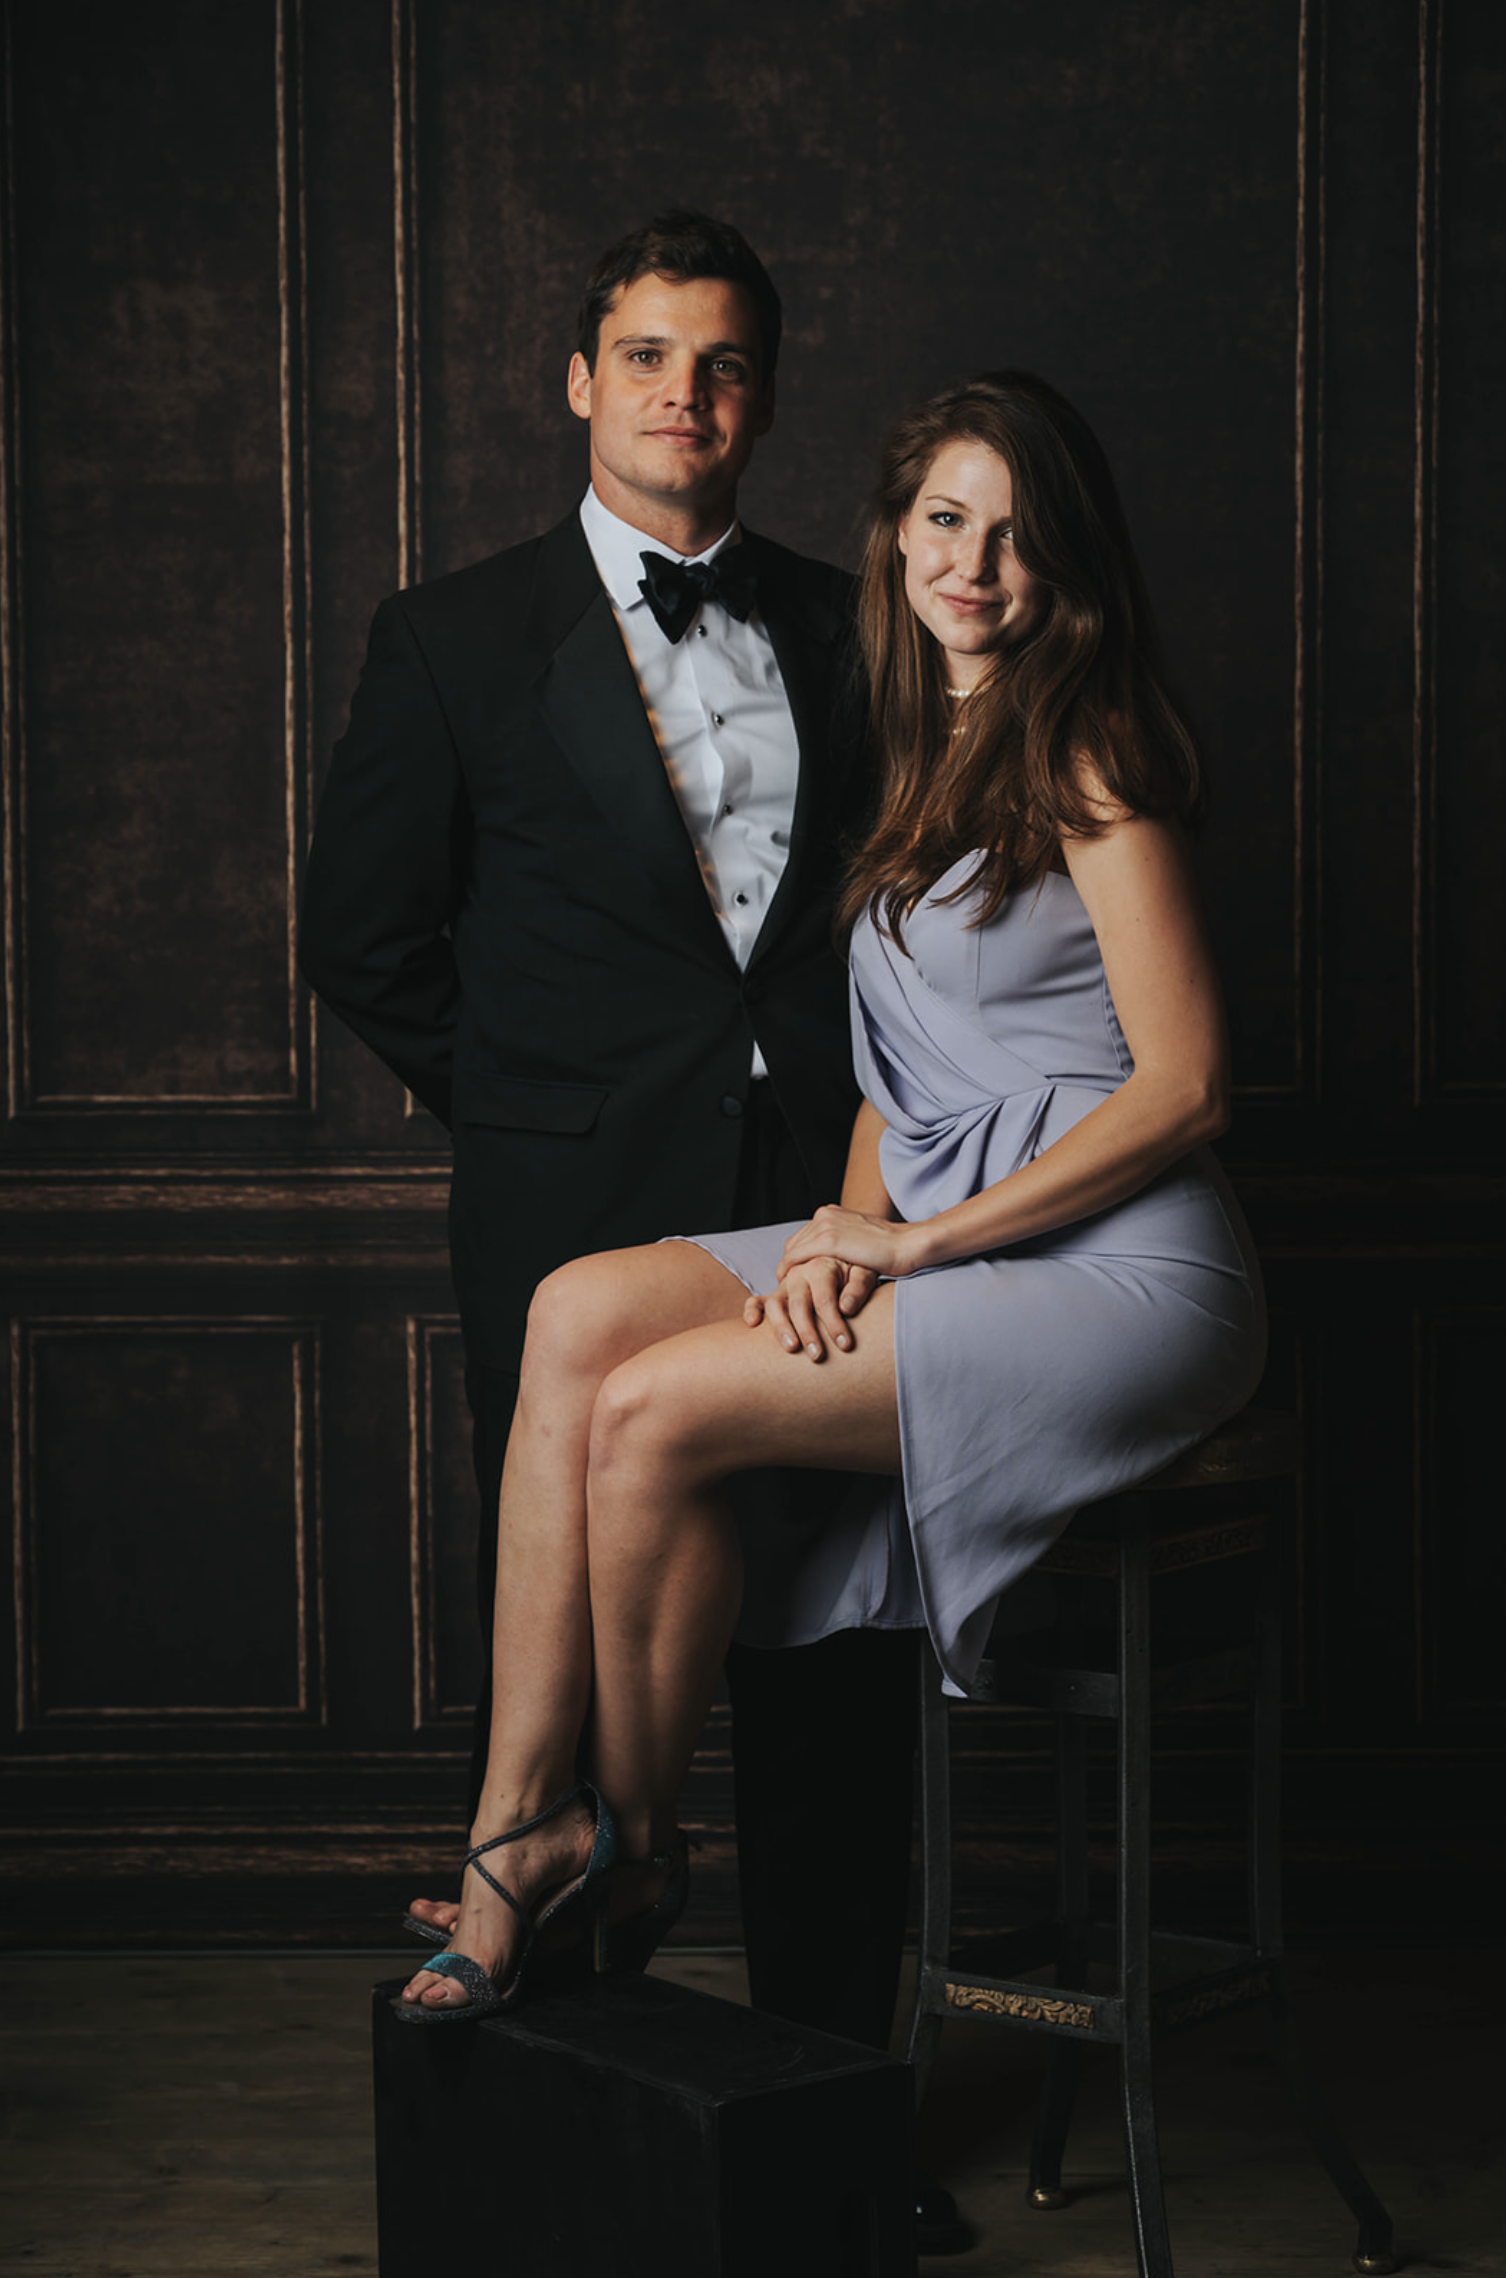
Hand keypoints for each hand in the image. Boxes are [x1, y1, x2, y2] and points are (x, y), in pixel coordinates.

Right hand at [744, 1256, 880, 1359]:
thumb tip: (846, 1308)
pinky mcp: (777, 1293)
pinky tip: (753, 1324)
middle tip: (818, 1356)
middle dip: (807, 1332)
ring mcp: (785, 1284)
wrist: (847, 1255)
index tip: (845, 1345)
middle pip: (798, 1304)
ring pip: (774, 1304)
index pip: (824, 1299)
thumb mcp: (866, 1271)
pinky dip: (752, 1310)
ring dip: (780, 1327)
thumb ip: (858, 1287)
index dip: (834, 1323)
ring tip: (792, 1349)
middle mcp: (799, 1274)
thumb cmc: (858, 1267)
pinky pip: (758, 1300)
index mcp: (821, 1266)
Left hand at [779, 1204, 923, 1282]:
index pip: (803, 1236)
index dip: (797, 1257)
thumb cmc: (891, 1248)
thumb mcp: (861, 1240)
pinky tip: (788, 1284)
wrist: (908, 1244)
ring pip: (792, 1250)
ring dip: (787, 1270)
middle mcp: (825, 1215)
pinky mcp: (828, 1240)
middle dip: (789, 1264)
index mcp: (832, 1212)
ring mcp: (825, 1225)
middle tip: (788, 1285)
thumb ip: (844, 1243)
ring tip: (787, 1289)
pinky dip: (788, 1270)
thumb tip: (834, 1258)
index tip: (796, 1274)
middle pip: (794, 1243)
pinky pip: (797, 1257)